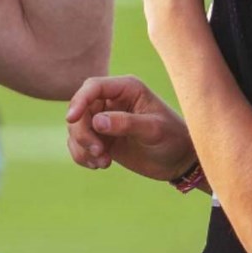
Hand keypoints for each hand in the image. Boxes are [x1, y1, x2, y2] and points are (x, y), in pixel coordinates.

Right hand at [66, 75, 194, 180]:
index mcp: (126, 88)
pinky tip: (99, 165)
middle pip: (80, 109)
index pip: (93, 87)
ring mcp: (104, 119)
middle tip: (98, 152)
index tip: (71, 119)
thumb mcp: (153, 130)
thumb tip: (97, 121)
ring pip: (76, 128)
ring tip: (102, 162)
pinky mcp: (101, 137)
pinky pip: (79, 144)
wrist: (179, 160)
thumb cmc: (173, 138)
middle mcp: (111, 100)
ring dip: (82, 147)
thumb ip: (126, 123)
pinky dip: (82, 156)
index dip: (79, 100)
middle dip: (82, 132)